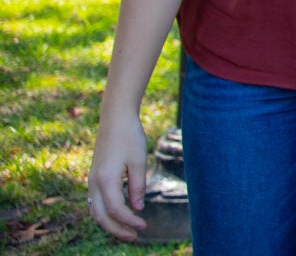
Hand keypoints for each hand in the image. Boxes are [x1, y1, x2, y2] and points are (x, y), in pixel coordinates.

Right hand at [87, 112, 149, 241]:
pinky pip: (95, 201)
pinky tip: (119, 215)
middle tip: (135, 236)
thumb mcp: (139, 161)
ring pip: (95, 210)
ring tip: (127, 230)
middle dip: (117, 229)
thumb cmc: (130, 137)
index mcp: (105, 179)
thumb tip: (138, 209)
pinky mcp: (94, 177)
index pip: (116, 209)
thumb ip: (138, 186)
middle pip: (101, 216)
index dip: (129, 221)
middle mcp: (94, 182)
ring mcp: (91, 180)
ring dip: (110, 223)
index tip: (144, 225)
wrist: (115, 119)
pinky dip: (105, 213)